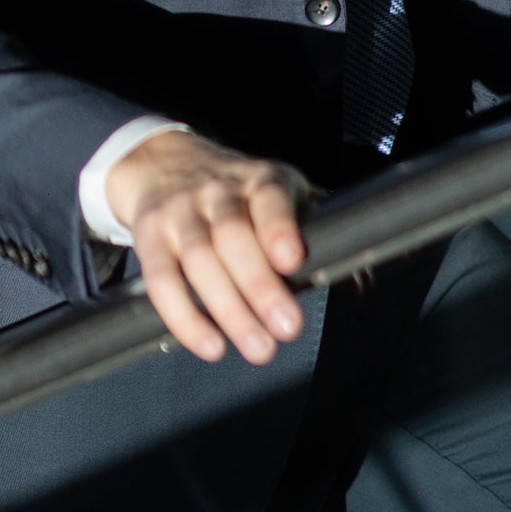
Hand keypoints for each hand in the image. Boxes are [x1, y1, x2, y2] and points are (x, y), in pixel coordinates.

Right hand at [107, 129, 312, 364]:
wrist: (165, 164)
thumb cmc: (240, 194)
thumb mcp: (282, 198)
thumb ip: (321, 236)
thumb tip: (360, 281)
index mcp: (262, 180)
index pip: (270, 198)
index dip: (279, 228)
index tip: (293, 260)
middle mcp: (219, 191)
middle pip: (233, 236)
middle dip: (259, 286)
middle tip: (286, 328)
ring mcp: (181, 213)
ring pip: (200, 259)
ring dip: (228, 309)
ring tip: (257, 347)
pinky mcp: (150, 237)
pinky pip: (160, 280)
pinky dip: (183, 317)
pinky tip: (209, 344)